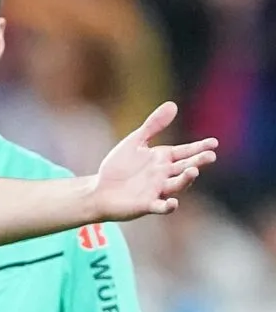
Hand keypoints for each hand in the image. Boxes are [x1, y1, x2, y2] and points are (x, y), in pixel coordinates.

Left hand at [91, 102, 217, 220]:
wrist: (99, 190)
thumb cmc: (119, 166)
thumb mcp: (135, 142)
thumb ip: (153, 125)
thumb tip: (172, 104)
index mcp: (163, 159)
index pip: (186, 152)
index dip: (199, 147)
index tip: (213, 142)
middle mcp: (164, 174)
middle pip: (185, 167)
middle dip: (198, 162)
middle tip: (210, 156)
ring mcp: (157, 190)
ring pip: (176, 185)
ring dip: (186, 179)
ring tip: (193, 171)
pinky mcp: (146, 205)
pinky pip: (160, 207)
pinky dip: (168, 206)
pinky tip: (173, 203)